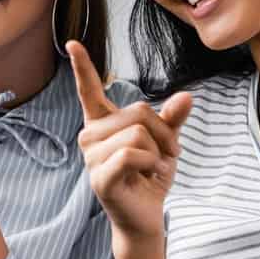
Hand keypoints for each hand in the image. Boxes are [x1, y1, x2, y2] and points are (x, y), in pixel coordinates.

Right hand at [67, 41, 191, 242]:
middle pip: (137, 112)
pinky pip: (132, 153)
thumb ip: (172, 118)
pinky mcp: (99, 177)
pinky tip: (145, 176)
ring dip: (158, 152)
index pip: (89, 90)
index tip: (72, 43)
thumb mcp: (165, 141)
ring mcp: (91, 157)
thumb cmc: (150, 176)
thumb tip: (188, 96)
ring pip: (137, 133)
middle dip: (164, 133)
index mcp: (101, 123)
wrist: (147, 216)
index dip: (81, 66)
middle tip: (164, 156)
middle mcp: (90, 136)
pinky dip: (150, 164)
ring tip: (152, 168)